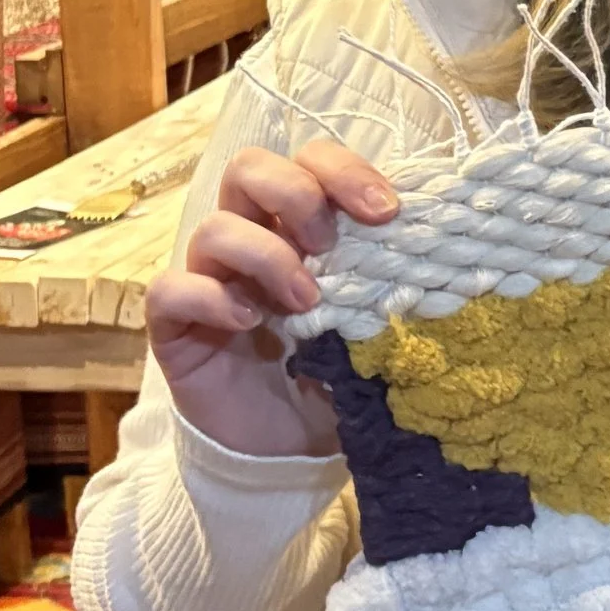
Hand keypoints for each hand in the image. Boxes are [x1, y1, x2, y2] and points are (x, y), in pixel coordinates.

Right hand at [146, 141, 397, 455]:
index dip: (343, 170)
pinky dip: (211, 298)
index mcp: (300, 226)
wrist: (288, 450)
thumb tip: (439, 255)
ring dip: (266, 255)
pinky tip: (250, 323)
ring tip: (306, 302)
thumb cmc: (335, 375)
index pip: (308, 160)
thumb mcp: (375, 325)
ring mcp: (209, 279)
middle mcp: (251, 240)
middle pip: (248, 168)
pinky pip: (169, 290)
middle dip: (296, 193)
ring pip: (213, 228)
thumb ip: (392, 284)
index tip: (387, 211)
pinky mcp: (175, 326)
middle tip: (331, 244)